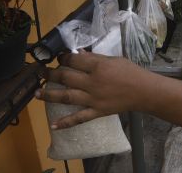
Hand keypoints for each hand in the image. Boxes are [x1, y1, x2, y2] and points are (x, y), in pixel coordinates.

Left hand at [35, 51, 151, 128]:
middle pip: (65, 77)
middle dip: (51, 74)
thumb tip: (78, 55)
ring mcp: (93, 99)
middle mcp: (92, 82)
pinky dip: (66, 122)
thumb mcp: (113, 59)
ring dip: (50, 95)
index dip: (62, 58)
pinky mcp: (96, 112)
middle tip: (41, 73)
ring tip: (37, 93)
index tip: (58, 58)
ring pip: (66, 97)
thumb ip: (94, 58)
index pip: (73, 61)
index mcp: (98, 66)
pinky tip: (53, 126)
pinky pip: (79, 118)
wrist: (144, 91)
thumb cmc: (131, 72)